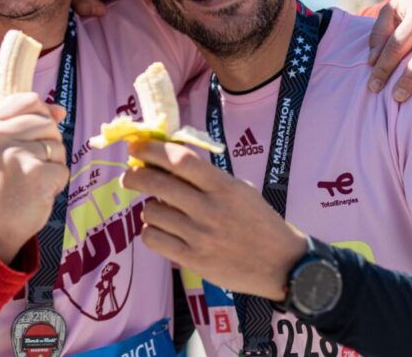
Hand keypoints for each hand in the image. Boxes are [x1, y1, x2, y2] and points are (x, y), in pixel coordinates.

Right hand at [0, 92, 68, 263]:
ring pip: (57, 145)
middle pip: (48, 122)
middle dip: (48, 144)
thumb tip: (60, 110)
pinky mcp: (36, 174)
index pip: (31, 100)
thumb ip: (29, 120)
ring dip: (52, 163)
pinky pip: (62, 168)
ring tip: (30, 178)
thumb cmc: (2, 179)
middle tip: (27, 165)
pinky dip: (56, 182)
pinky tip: (36, 191)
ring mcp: (16, 154)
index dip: (40, 117)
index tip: (27, 140)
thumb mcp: (4, 143)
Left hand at [122, 140, 306, 300]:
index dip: (152, 150)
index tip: (136, 147)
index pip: (180, 160)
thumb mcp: (240, 190)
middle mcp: (209, 209)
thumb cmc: (259, 221)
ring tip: (160, 211)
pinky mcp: (193, 260)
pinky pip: (153, 239)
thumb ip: (207, 177)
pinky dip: (151, 232)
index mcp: (223, 187)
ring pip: (151, 212)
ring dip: (149, 208)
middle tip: (129, 175)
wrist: (282, 264)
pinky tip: (161, 230)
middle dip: (135, 175)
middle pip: (157, 183)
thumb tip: (164, 160)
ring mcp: (200, 236)